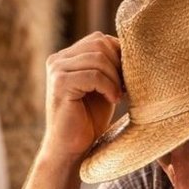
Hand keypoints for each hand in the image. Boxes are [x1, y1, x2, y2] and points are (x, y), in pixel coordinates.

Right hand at [41, 32, 122, 162]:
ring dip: (114, 78)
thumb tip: (131, 48)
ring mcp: (56, 70)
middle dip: (118, 65)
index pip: (99, 40)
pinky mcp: (60, 84)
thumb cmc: (89, 120)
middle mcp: (58, 59)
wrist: (71, 148)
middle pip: (99, 44)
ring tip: (117, 95)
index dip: (119, 55)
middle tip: (124, 88)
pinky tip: (112, 100)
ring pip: (98, 58)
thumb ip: (109, 65)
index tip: (127, 78)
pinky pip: (93, 75)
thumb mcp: (103, 86)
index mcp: (66, 57)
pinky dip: (108, 87)